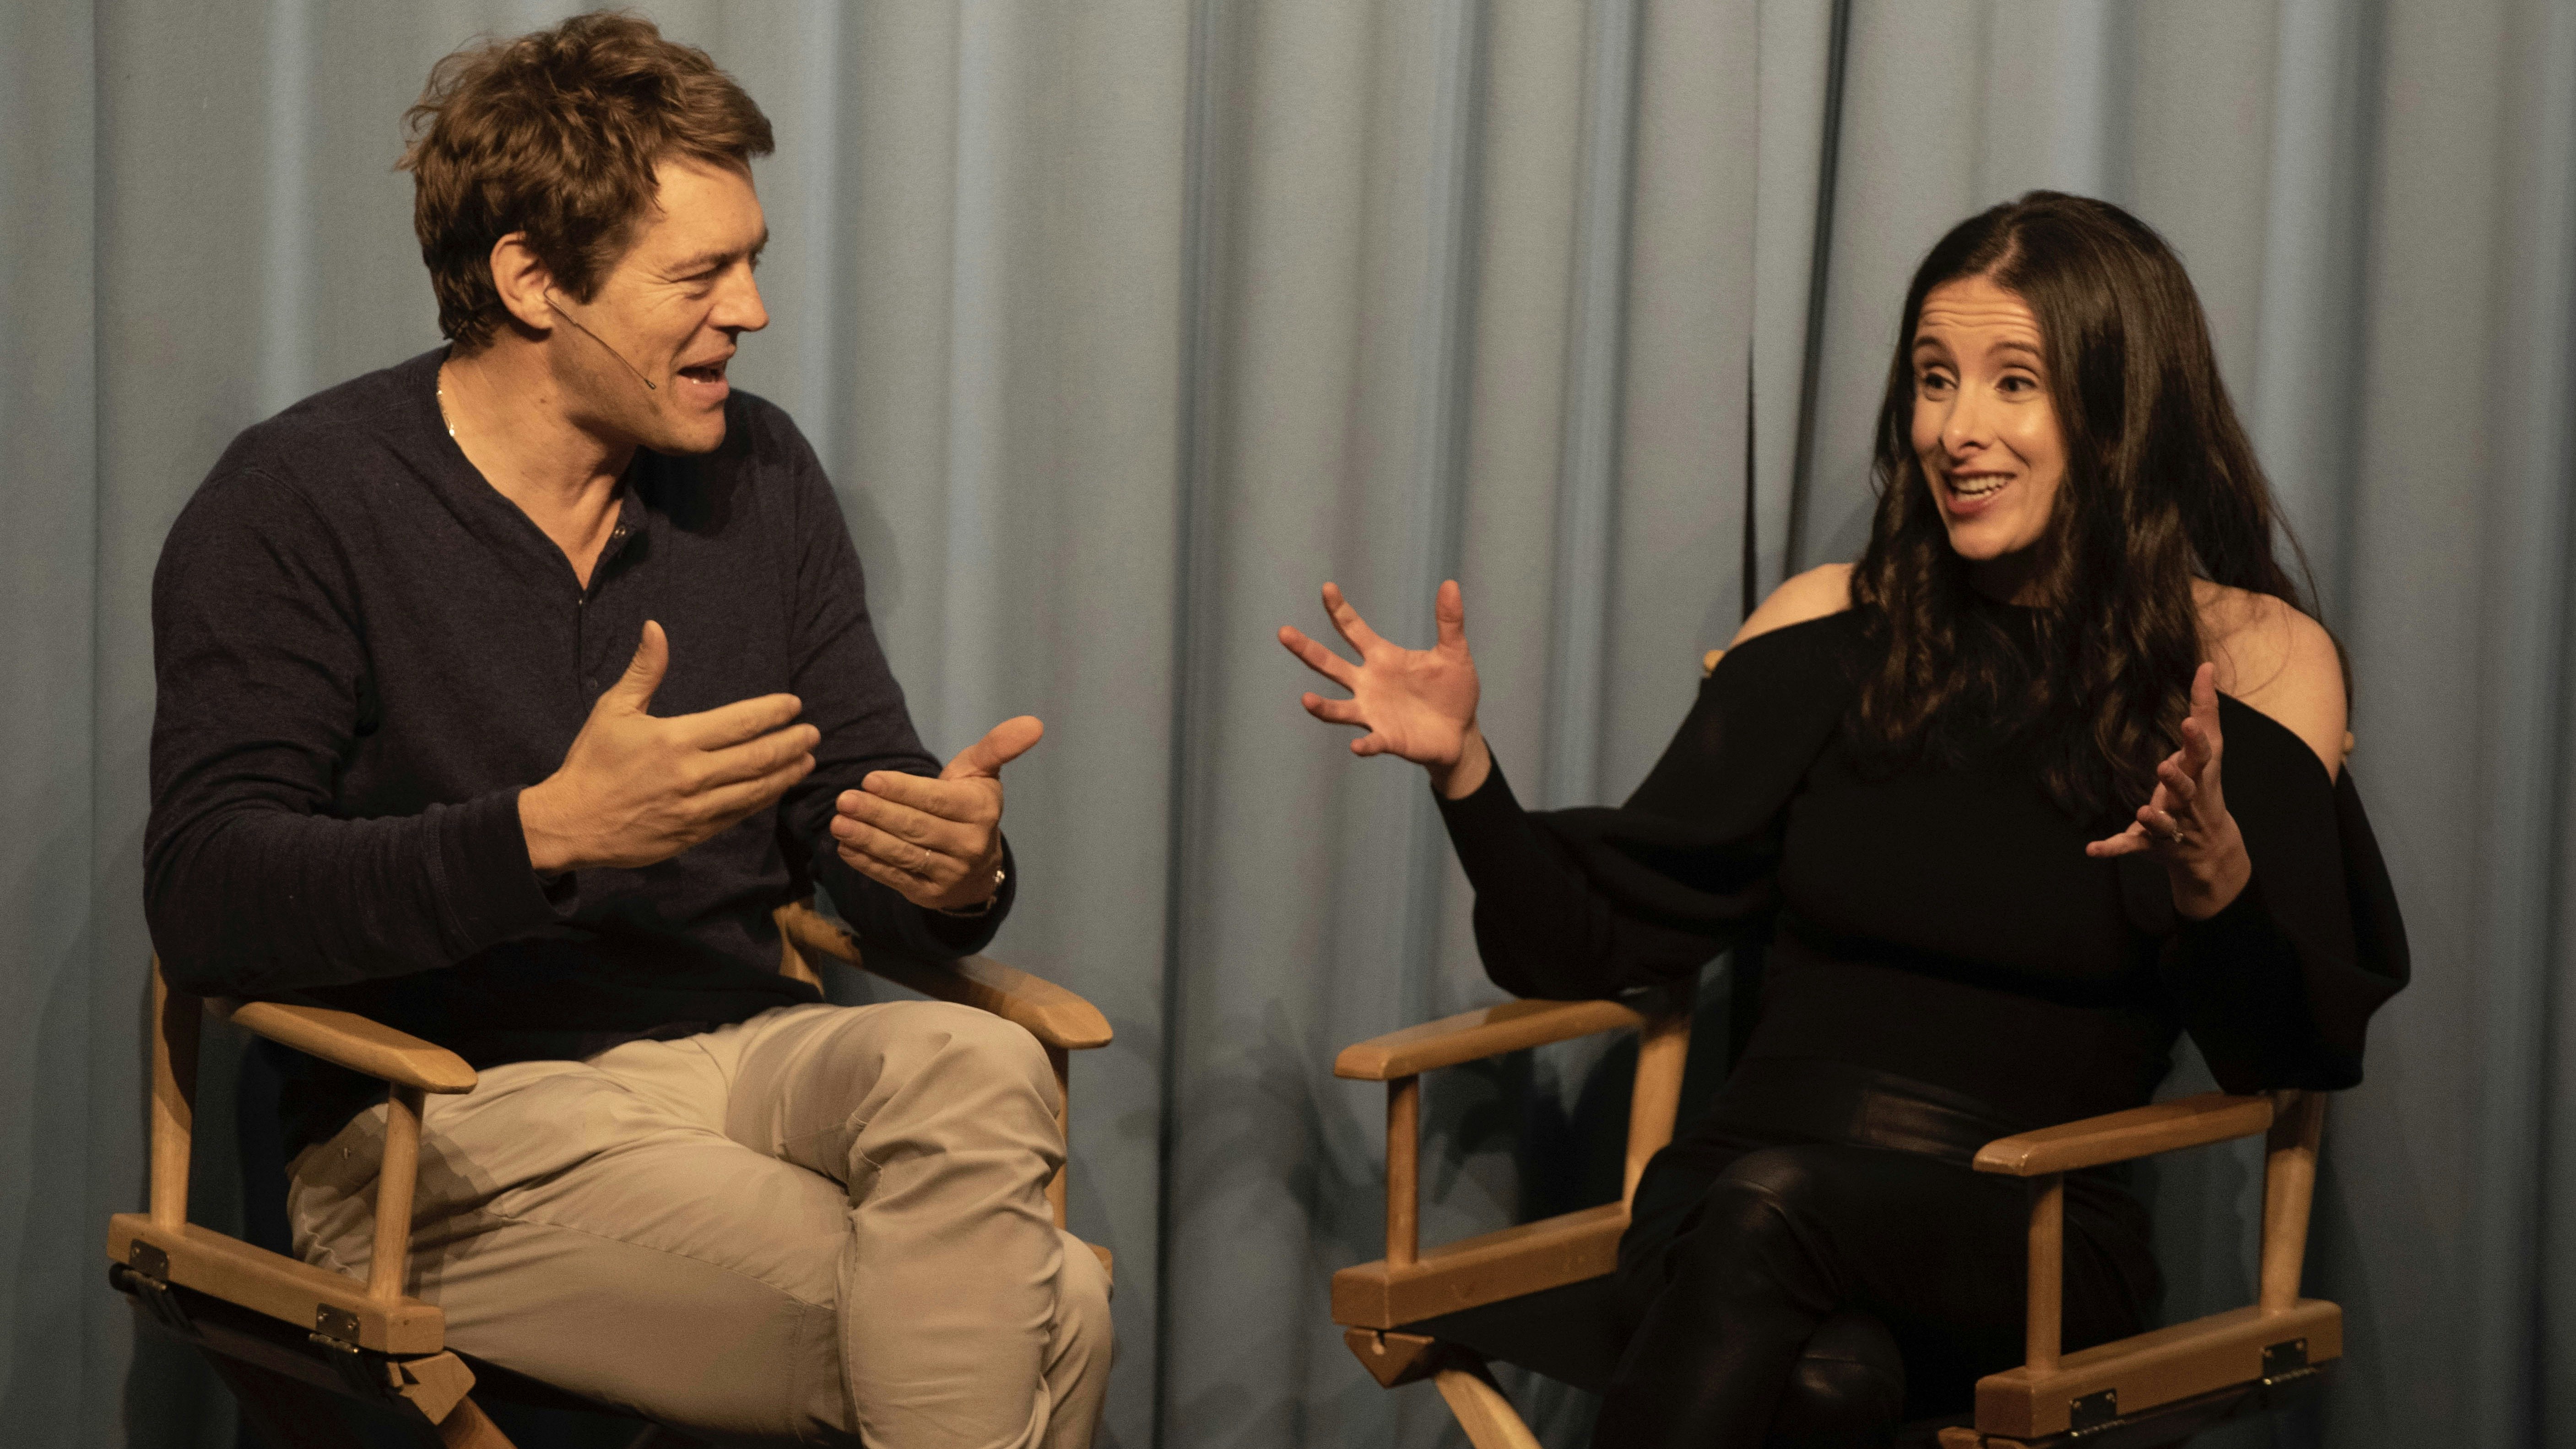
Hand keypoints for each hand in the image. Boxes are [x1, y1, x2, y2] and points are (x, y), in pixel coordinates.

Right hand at [520, 621, 819, 874]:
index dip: (773, 712)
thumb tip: (655, 627)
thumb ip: (644, 671)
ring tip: (807, 760)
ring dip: (786, 774)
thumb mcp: (613, 710)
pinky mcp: (694, 834)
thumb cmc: (592, 762)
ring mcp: (695, 809)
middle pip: (759, 758)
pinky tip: (776, 788)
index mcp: (675, 740)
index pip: (741, 723)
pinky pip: (739, 815)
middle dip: (792, 743)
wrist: (571, 823)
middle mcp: (691, 775)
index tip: (794, 705)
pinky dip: (762, 800)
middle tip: (814, 733)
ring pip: (756, 790)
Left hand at [831, 715, 1042, 911]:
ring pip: (903, 854)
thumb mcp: (982, 773)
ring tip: (838, 824)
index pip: (936, 801)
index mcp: (980, 812)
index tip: (870, 779)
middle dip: (878, 814)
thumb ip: (998, 746)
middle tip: (844, 800)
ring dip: (867, 839)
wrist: (978, 865)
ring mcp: (949, 874)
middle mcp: (969, 846)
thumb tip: (1034, 723)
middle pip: (916, 828)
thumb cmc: (970, 805)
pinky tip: (846, 848)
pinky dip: (868, 864)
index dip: (903, 791)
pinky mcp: (929, 895)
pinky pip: (894, 878)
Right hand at [1278, 579, 1489, 797]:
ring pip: (1338, 708)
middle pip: (1330, 665)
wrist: (1460, 733)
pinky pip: (1371, 741)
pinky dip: (1364, 744)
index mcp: (1382, 658)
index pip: (1353, 630)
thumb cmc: (1453, 691)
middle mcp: (1369, 683)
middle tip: (1283, 632)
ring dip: (1322, 707)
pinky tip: (1358, 745)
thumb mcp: (1454, 653)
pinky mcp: (1387, 738)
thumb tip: (1450, 583)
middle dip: (1306, 649)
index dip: (1339, 610)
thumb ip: (1449, 621)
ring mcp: (1373, 712)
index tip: (1327, 589)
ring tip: (1307, 700)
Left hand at [2085, 663, 2251, 919]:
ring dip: (2153, 819)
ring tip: (2142, 811)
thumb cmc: (2204, 786)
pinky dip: (2112, 848)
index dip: (2196, 740)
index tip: (2188, 722)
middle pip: (2185, 791)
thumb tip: (2207, 665)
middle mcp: (2187, 802)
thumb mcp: (2208, 749)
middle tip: (2164, 766)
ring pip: (2162, 824)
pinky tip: (2091, 849)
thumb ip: (2205, 709)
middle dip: (2177, 781)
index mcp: (2200, 776)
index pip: (2202, 756)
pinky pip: (2129, 846)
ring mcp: (2170, 825)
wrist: (2210, 847)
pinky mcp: (2149, 844)